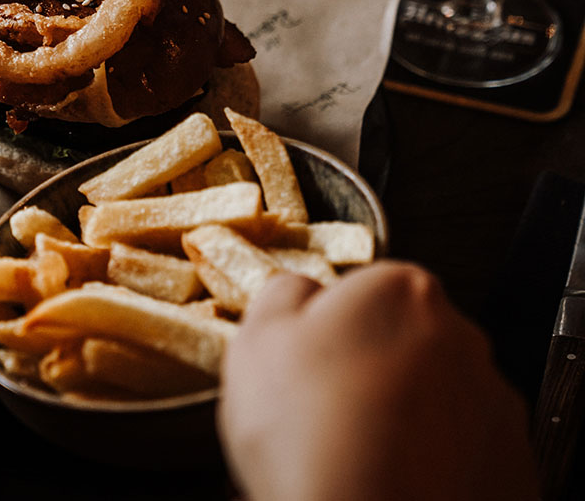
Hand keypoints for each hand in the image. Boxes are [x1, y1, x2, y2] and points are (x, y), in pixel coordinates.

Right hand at [218, 262, 537, 500]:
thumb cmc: (313, 437)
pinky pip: (457, 446)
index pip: (357, 289)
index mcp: (398, 290)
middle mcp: (460, 335)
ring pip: (430, 393)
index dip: (322, 329)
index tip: (303, 361)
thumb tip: (298, 291)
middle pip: (399, 337)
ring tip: (350, 451)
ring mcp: (491, 400)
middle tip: (320, 410)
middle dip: (364, 366)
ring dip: (397, 412)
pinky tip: (386, 475)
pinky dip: (427, 457)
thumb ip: (282, 294)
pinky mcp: (508, 458)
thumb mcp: (256, 341)